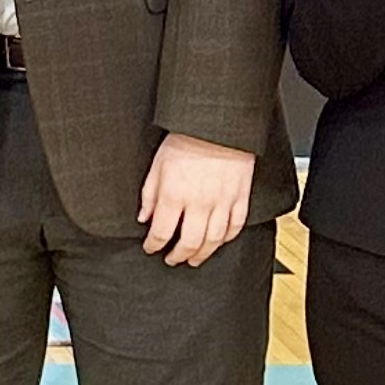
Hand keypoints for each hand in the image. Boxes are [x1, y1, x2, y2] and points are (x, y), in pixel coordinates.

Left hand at [138, 132, 254, 267]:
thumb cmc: (186, 139)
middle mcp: (199, 203)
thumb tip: (145, 218)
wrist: (217, 125)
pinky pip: (235, 226)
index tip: (151, 248)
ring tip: (194, 259)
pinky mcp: (240, 197)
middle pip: (189, 243)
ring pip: (213, 240)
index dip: (154, 245)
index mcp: (174, 195)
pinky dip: (226, 239)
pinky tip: (218, 242)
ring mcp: (222, 202)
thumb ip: (149, 196)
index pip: (161, 232)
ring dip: (202, 254)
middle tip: (172, 259)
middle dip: (178, 256)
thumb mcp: (156, 166)